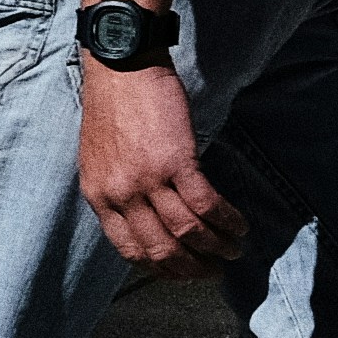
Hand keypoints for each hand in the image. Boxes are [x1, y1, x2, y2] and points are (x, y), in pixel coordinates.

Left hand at [77, 54, 250, 272]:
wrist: (120, 64)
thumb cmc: (114, 106)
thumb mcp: (100, 158)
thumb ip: (116, 191)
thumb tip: (142, 219)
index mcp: (99, 196)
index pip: (130, 250)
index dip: (162, 269)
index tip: (183, 272)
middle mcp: (120, 194)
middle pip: (162, 250)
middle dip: (193, 268)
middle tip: (215, 270)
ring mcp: (147, 179)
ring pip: (188, 232)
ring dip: (217, 247)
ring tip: (234, 250)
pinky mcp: (176, 161)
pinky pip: (207, 204)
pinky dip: (227, 220)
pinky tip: (239, 224)